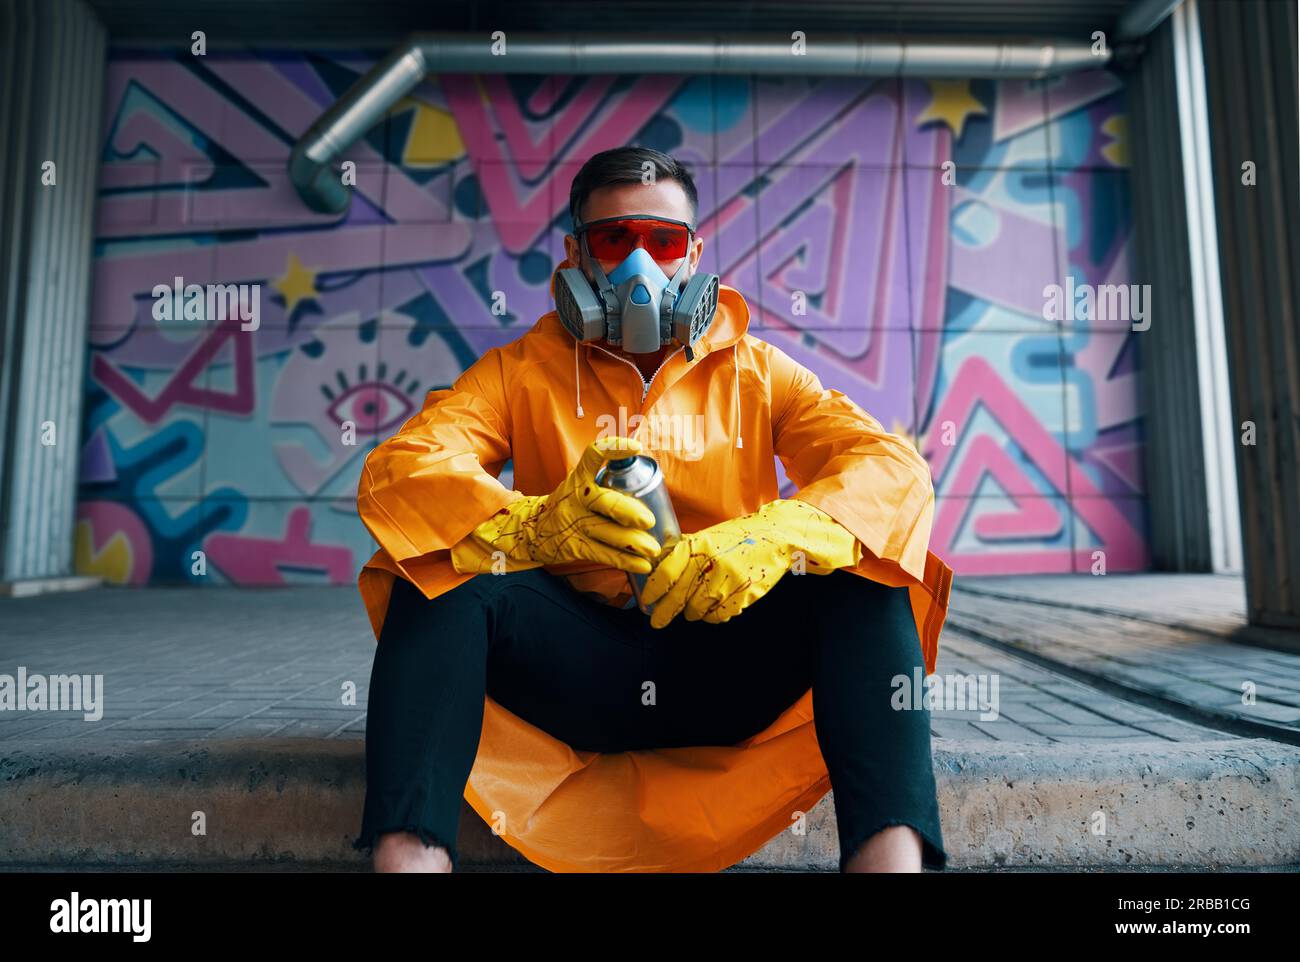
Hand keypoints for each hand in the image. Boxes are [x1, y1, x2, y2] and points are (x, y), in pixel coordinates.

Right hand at [451, 436, 661, 574]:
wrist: (531, 531)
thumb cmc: (570, 505)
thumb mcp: (579, 486)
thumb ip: (607, 484)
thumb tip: (652, 487)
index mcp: (579, 478)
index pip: (593, 455)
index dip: (613, 449)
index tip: (635, 447)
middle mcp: (577, 498)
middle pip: (604, 502)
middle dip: (628, 511)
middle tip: (649, 520)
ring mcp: (575, 523)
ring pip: (606, 532)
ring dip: (633, 542)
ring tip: (653, 549)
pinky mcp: (576, 547)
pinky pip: (604, 554)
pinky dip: (625, 561)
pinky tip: (643, 565)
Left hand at [639, 498, 860, 627]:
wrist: (775, 538)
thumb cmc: (736, 537)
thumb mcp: (707, 536)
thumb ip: (683, 550)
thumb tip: (655, 566)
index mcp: (696, 546)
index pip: (665, 574)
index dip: (652, 591)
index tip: (646, 601)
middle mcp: (708, 564)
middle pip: (676, 598)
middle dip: (663, 613)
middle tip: (657, 621)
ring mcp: (725, 582)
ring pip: (695, 610)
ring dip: (691, 612)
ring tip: (695, 604)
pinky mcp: (741, 596)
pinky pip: (716, 616)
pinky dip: (711, 615)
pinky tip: (714, 604)